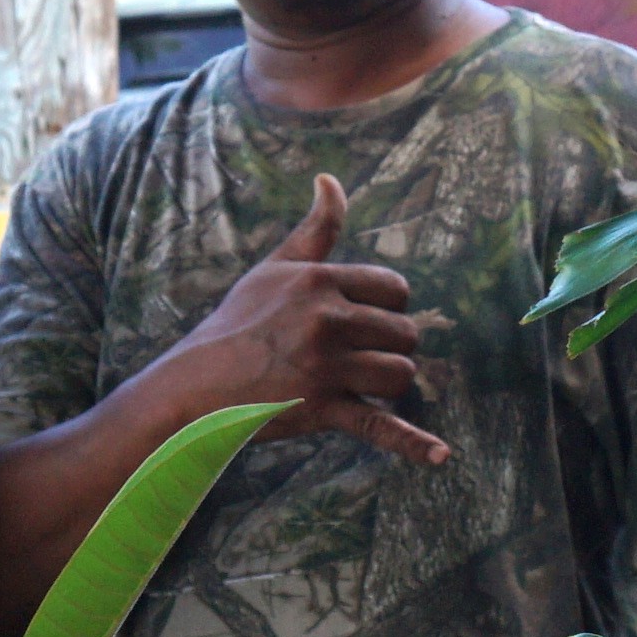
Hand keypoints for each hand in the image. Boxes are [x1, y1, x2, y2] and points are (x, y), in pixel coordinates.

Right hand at [173, 173, 451, 466]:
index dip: (388, 308)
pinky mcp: (323, 409)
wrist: (194, 388)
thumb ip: (315, 229)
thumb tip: (331, 178)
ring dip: (389, 384)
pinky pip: (380, 427)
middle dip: (391, 347)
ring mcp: (326, 367)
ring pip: (401, 374)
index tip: (362, 322)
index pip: (395, 289)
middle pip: (406, 333)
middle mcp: (326, 320)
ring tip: (359, 384)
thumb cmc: (236, 326)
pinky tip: (442, 457)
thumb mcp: (274, 270)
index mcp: (319, 282)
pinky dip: (413, 444)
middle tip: (357, 356)